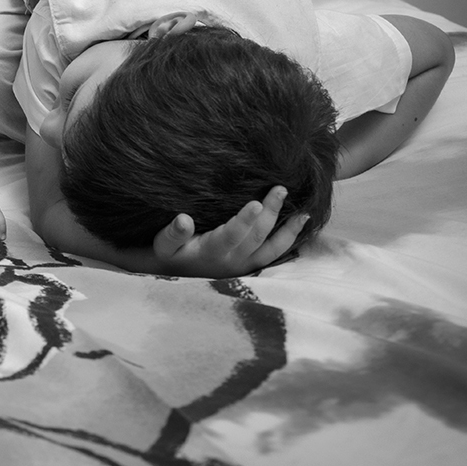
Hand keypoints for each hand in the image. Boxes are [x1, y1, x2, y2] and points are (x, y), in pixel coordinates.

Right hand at [152, 186, 309, 277]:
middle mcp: (232, 260)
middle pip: (256, 236)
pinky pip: (274, 255)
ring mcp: (244, 264)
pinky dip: (288, 241)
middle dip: (270, 213)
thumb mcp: (162, 246)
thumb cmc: (169, 256)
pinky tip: (299, 226)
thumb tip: (183, 219)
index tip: (256, 203)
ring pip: (271, 248)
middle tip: (280, 189)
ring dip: (288, 230)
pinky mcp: (250, 265)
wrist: (174, 276)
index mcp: (211, 252)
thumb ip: (172, 234)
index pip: (231, 236)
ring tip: (304, 213)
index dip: (244, 221)